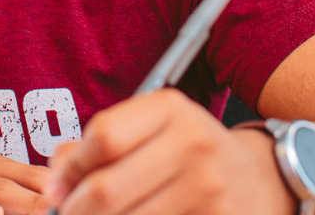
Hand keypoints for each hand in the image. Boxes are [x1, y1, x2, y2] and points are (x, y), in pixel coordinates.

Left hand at [46, 89, 295, 214]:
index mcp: (171, 109)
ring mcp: (207, 187)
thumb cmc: (190, 154)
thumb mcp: (153, 130)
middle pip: (107, 189)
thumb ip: (99, 145)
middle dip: (75, 212)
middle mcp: (192, 143)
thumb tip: (55, 181)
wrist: (259, 179)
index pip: (103, 137)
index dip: (70, 169)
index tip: (59, 188)